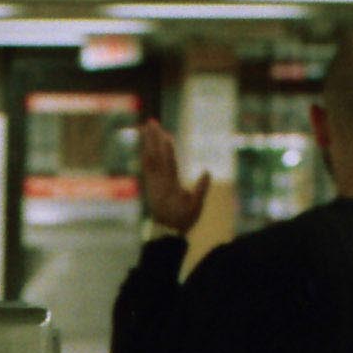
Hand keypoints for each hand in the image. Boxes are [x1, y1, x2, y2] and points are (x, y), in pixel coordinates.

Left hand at [138, 118, 211, 235]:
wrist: (165, 231)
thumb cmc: (183, 219)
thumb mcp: (196, 207)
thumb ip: (201, 190)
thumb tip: (207, 172)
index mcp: (171, 186)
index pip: (170, 165)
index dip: (168, 150)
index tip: (167, 136)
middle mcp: (159, 182)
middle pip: (156, 156)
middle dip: (154, 138)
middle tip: (152, 121)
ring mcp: (152, 182)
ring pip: (149, 158)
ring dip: (148, 141)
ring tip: (147, 125)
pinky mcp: (149, 184)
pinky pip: (146, 165)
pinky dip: (146, 152)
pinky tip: (145, 143)